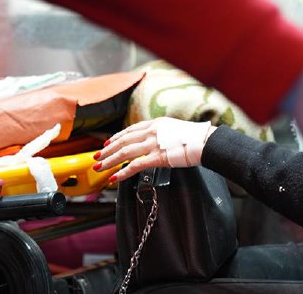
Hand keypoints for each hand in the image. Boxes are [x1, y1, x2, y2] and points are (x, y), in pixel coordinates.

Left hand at [94, 117, 214, 182]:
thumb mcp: (175, 129)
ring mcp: (154, 144)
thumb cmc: (195, 138)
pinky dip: (123, 172)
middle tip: (97, 157)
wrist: (206, 142)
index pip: (130, 130)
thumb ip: (163, 133)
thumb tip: (157, 140)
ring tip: (99, 168)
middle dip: (107, 150)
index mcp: (156, 123)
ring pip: (125, 152)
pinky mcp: (157, 157)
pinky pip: (135, 165)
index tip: (107, 144)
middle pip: (123, 140)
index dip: (116, 138)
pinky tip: (115, 179)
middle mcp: (152, 131)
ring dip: (110, 161)